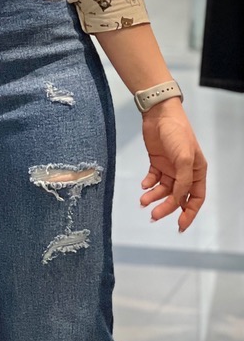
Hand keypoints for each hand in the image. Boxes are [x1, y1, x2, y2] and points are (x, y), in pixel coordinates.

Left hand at [139, 97, 206, 231]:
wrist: (159, 114)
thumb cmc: (177, 132)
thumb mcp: (184, 158)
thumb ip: (183, 181)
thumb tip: (178, 199)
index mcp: (197, 171)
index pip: (196, 198)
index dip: (189, 213)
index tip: (180, 226)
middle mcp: (185, 172)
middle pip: (177, 197)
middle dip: (166, 208)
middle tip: (154, 215)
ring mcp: (171, 168)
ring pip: (163, 190)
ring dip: (154, 197)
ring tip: (143, 200)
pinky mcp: (157, 163)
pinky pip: (153, 180)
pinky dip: (148, 185)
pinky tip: (144, 185)